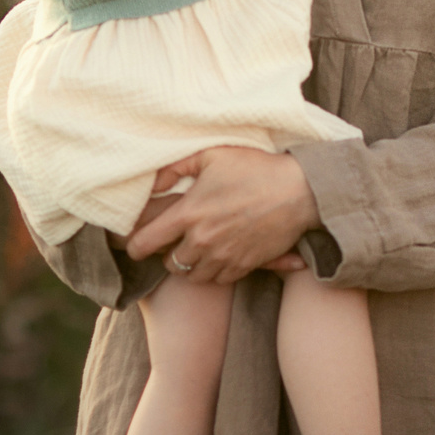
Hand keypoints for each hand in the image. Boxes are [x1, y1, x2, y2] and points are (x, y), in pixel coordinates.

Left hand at [127, 145, 319, 283]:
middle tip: (177, 242)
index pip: (145, 243)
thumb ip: (176, 166)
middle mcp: (202, 240)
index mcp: (189, 214)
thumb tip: (152, 183)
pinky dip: (217, 271)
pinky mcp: (245, 265)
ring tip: (199, 250)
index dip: (135, 246)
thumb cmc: (255, 168)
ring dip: (193, 266)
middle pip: (170, 265)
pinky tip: (221, 255)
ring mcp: (224, 256)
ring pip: (194, 277)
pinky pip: (220, 280)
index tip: (137, 244)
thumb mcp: (212, 154)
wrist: (299, 191)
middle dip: (169, 255)